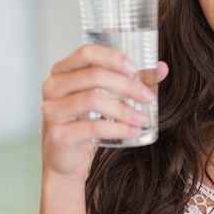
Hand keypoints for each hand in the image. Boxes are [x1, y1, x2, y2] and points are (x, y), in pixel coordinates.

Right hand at [41, 44, 168, 180]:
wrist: (66, 161)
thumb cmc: (85, 123)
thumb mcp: (105, 98)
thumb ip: (130, 81)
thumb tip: (161, 68)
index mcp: (63, 71)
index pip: (87, 52)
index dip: (113, 57)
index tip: (135, 69)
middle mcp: (53, 87)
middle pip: (94, 75)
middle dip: (127, 85)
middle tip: (148, 97)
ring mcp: (52, 110)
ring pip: (93, 99)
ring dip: (124, 109)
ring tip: (143, 118)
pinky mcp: (58, 134)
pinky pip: (93, 127)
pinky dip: (118, 128)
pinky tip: (132, 131)